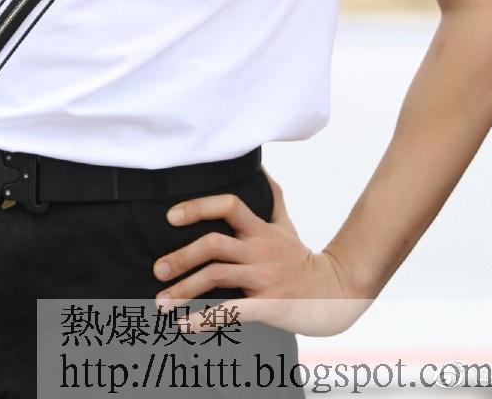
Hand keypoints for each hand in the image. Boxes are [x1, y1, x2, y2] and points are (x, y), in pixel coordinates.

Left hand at [153, 170, 373, 336]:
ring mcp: (263, 279)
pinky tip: (184, 326)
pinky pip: (231, 312)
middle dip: (181, 257)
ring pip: (217, 278)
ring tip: (161, 302)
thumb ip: (270, 197)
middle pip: (214, 245)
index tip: (170, 216)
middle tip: (157, 268)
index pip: (229, 205)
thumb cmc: (301, 258)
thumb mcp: (285, 224)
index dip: (199, 207)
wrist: (334, 293)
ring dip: (184, 290)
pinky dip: (205, 320)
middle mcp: (260, 251)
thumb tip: (258, 166)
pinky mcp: (268, 307)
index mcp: (260, 230)